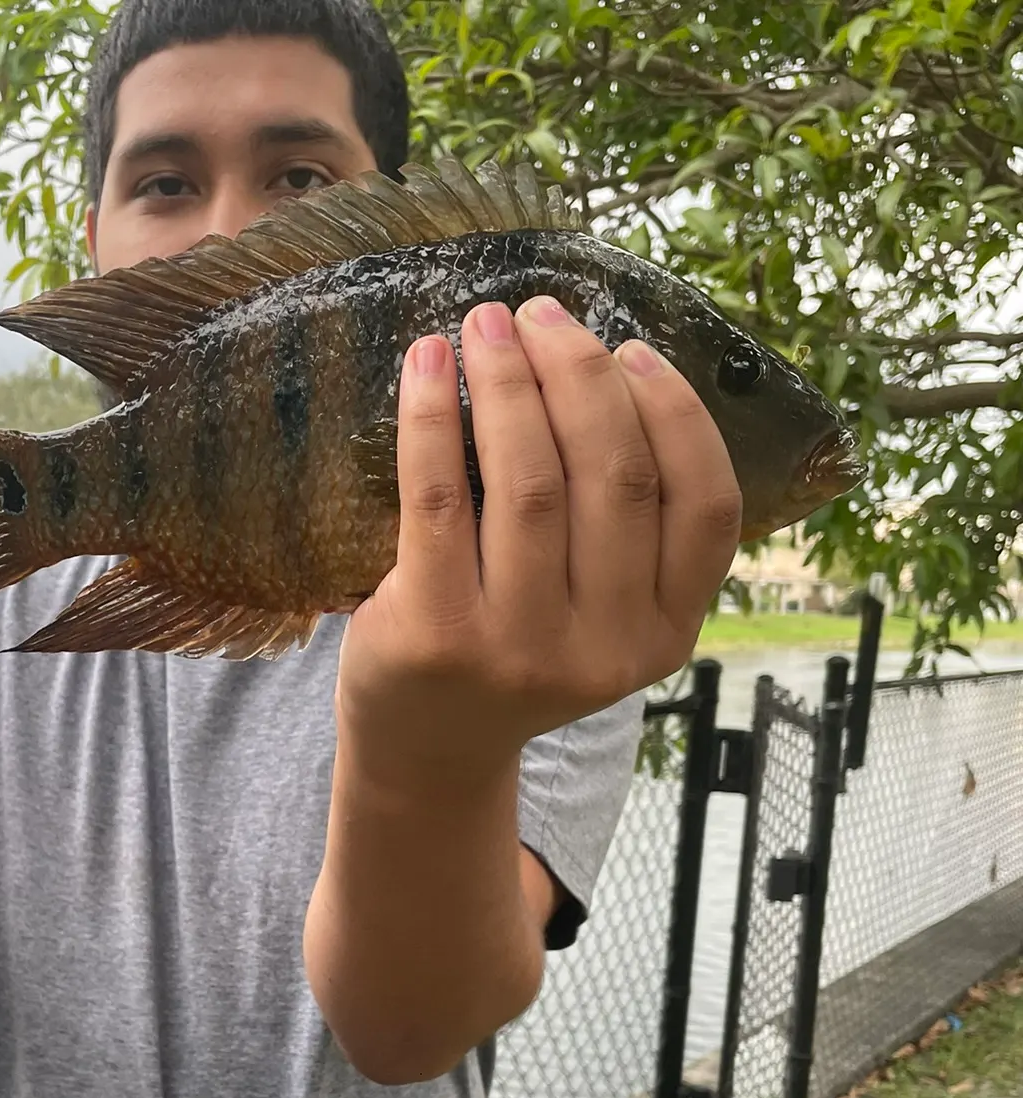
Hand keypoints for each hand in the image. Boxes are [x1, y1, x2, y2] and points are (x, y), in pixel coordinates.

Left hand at [336, 297, 741, 794]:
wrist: (425, 750)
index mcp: (665, 635)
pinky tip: (425, 364)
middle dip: (578, 372)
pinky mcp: (437, 634)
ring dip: (506, 380)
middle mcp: (605, 648)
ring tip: (483, 326)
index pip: (707, 506)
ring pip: (529, 479)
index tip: (632, 348)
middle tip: (538, 313)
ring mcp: (520, 647)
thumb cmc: (512, 654)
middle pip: (614, 475)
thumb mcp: (599, 616)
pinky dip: (431, 417)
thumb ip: (625, 533)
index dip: (675, 412)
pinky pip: (440, 499)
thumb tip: (609, 369)